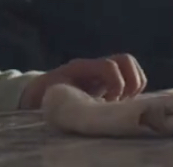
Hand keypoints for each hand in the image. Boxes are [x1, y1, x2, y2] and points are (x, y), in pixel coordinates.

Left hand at [20, 54, 146, 108]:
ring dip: (134, 86)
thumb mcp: (55, 99)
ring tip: (121, 103)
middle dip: (131, 83)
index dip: (116, 85)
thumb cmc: (45, 97)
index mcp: (81, 67)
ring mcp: (101, 71)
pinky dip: (132, 90)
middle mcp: (94, 65)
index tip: (108, 103)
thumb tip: (91, 111)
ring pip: (131, 67)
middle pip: (126, 60)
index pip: (110, 66)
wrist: (38, 92)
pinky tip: (119, 104)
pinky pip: (129, 77)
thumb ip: (71, 101)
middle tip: (120, 102)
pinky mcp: (106, 80)